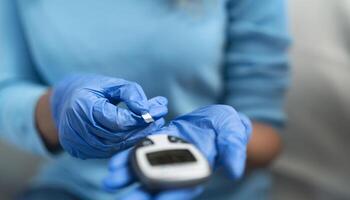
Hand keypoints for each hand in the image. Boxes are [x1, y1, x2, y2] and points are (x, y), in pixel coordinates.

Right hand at [51, 74, 167, 158]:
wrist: (64, 102)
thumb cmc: (90, 89)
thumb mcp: (110, 84)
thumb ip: (131, 93)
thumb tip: (149, 109)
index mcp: (83, 106)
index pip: (118, 120)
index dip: (140, 118)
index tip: (159, 111)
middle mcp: (76, 127)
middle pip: (117, 135)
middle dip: (142, 129)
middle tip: (160, 120)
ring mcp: (76, 142)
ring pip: (114, 147)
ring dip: (136, 138)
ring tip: (153, 127)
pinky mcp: (78, 151)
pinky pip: (107, 152)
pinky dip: (123, 144)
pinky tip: (136, 135)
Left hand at [103, 105, 251, 199]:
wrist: (213, 117)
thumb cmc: (227, 127)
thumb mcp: (234, 134)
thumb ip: (233, 151)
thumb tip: (234, 171)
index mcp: (199, 170)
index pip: (185, 186)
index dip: (172, 195)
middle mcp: (180, 168)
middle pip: (160, 185)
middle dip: (143, 192)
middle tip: (126, 199)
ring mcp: (166, 157)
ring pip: (146, 170)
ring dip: (129, 176)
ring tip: (110, 182)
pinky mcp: (157, 144)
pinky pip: (141, 152)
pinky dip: (128, 158)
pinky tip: (114, 163)